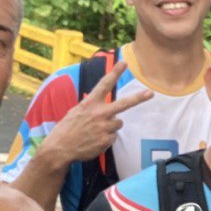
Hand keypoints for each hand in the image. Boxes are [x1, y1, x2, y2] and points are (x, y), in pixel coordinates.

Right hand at [37, 62, 152, 163]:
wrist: (60, 148)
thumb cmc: (67, 128)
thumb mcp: (76, 111)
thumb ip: (92, 107)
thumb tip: (106, 108)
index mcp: (90, 103)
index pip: (104, 84)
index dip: (115, 72)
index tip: (124, 62)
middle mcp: (99, 113)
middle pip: (124, 104)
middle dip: (138, 98)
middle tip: (150, 93)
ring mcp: (104, 127)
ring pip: (118, 123)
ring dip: (111, 126)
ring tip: (95, 131)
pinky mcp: (106, 140)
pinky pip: (113, 136)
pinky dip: (106, 138)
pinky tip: (94, 140)